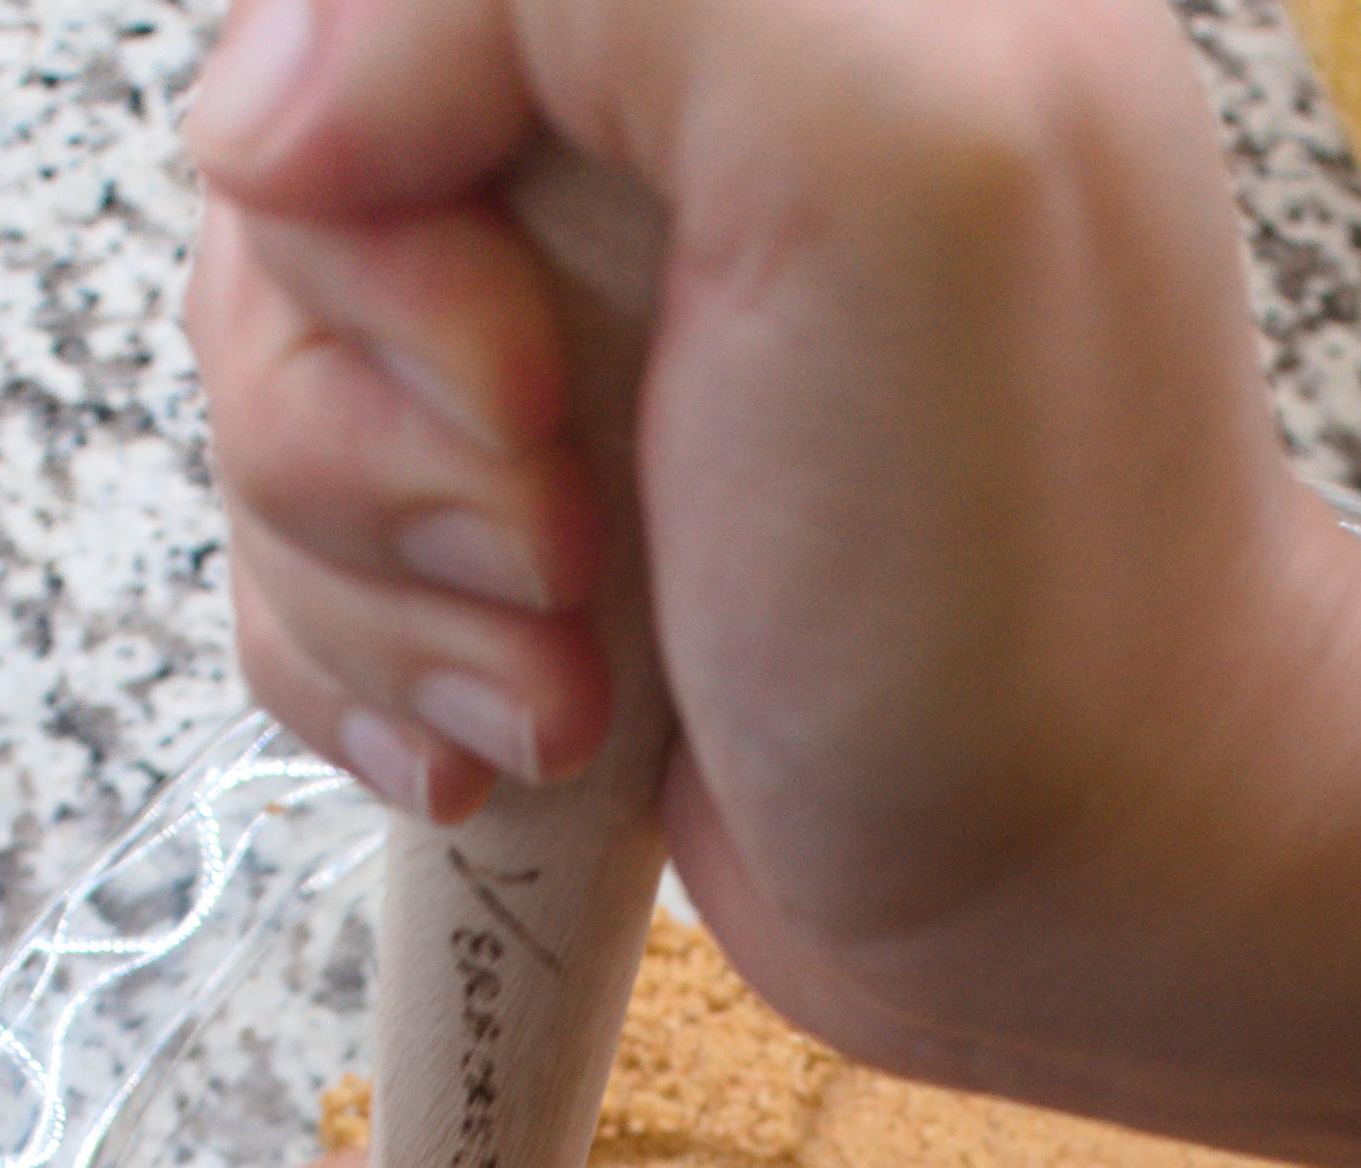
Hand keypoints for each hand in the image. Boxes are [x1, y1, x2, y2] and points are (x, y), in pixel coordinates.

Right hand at [179, 0, 1360, 1113]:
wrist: (1091, 887)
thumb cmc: (1029, 573)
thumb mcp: (885, 156)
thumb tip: (277, 103)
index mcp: (766, 2)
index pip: (393, 1)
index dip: (371, 154)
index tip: (516, 349)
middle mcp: (657, 133)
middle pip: (295, 186)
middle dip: (387, 409)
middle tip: (572, 521)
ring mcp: (581, 333)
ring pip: (269, 383)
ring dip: (395, 572)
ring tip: (582, 659)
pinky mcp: (524, 514)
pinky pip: (297, 548)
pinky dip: (384, 669)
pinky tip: (540, 730)